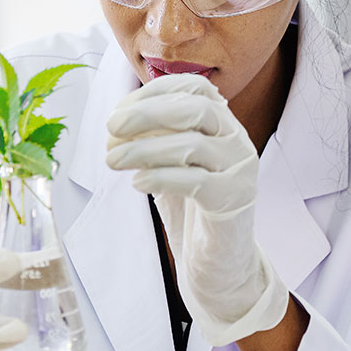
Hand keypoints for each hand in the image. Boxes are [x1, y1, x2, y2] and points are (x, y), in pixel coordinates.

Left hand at [106, 73, 288, 346]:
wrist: (217, 261)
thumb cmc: (189, 205)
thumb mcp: (167, 163)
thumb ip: (153, 137)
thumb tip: (116, 120)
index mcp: (223, 123)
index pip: (195, 88)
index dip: (154, 92)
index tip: (119, 109)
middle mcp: (237, 140)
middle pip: (196, 109)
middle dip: (147, 113)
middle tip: (111, 127)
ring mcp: (240, 170)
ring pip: (192, 145)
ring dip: (143, 149)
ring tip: (111, 160)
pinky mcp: (234, 202)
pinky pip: (196, 182)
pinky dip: (161, 177)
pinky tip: (136, 184)